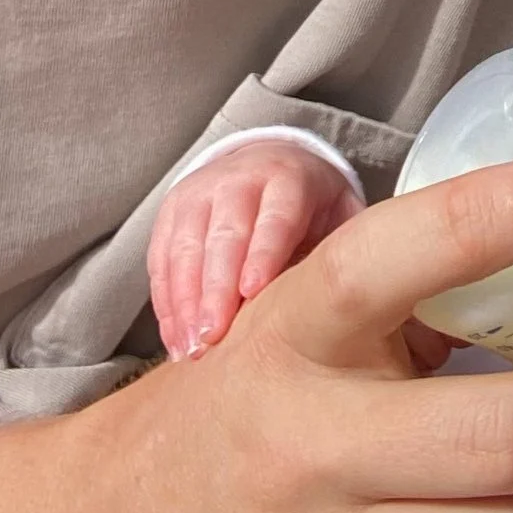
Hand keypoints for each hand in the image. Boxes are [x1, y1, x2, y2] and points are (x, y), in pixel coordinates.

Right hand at [151, 138, 363, 357]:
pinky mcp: (171, 211)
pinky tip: (176, 339)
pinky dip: (166, 302)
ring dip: (184, 302)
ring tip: (191, 350)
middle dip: (215, 288)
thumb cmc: (312, 206)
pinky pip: (161, 258)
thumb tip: (352, 298)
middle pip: (223, 235)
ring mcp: (199, 193)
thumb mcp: (338, 213)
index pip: (275, 217)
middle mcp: (238, 180)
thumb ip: (340, 249)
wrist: (270, 162)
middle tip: (213, 337)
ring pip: (184, 247)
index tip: (251, 294)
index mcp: (288, 179)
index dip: (262, 254)